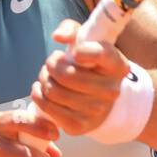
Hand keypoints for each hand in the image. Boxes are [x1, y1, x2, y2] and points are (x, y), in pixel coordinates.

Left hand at [30, 18, 130, 136]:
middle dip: (51, 64)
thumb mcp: (87, 43)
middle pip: (66, 75)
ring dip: (43, 79)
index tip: (75, 51)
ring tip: (48, 75)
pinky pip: (47, 107)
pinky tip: (43, 89)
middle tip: (52, 62)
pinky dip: (38, 94)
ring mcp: (96, 111)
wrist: (102, 101)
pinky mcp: (78, 126)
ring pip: (53, 91)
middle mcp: (111, 91)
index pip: (100, 54)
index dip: (81, 50)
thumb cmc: (90, 65)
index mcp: (117, 65)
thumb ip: (72, 29)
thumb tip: (58, 36)